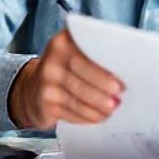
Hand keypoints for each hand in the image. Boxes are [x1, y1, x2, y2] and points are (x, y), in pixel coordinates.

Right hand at [8, 28, 123, 128]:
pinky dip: (87, 117)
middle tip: (118, 100)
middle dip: (103, 91)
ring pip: (77, 98)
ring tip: (111, 110)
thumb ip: (95, 55)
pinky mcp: (44, 103)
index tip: (121, 83)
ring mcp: (46, 81)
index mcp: (64, 41)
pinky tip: (98, 117)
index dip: (104, 72)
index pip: (86, 54)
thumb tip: (126, 70)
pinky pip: (70, 112)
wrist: (32, 88)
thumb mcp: (75, 52)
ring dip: (98, 107)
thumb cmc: (65, 68)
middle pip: (81, 78)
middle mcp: (52, 59)